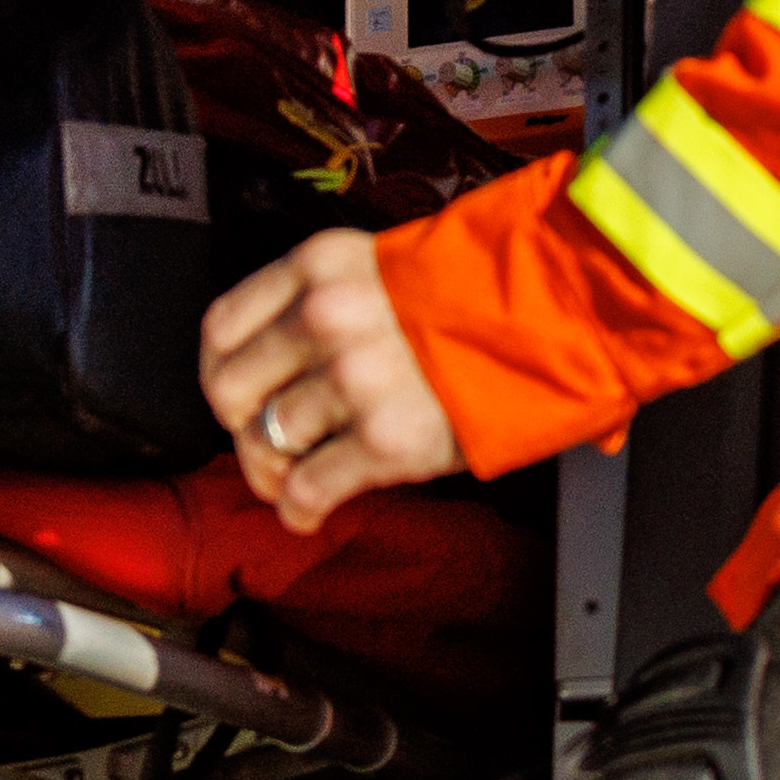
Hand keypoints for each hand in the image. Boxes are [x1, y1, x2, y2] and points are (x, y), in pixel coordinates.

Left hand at [205, 230, 460, 527]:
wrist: (559, 313)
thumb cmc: (482, 292)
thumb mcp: (386, 266)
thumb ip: (326, 300)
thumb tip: (277, 362)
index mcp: (320, 267)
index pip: (222, 326)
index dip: (219, 371)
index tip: (235, 394)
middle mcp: (326, 318)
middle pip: (232, 390)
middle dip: (243, 426)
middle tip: (265, 443)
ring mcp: (354, 380)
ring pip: (268, 442)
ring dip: (274, 473)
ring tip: (294, 481)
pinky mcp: (385, 439)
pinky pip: (309, 488)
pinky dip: (299, 510)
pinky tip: (307, 513)